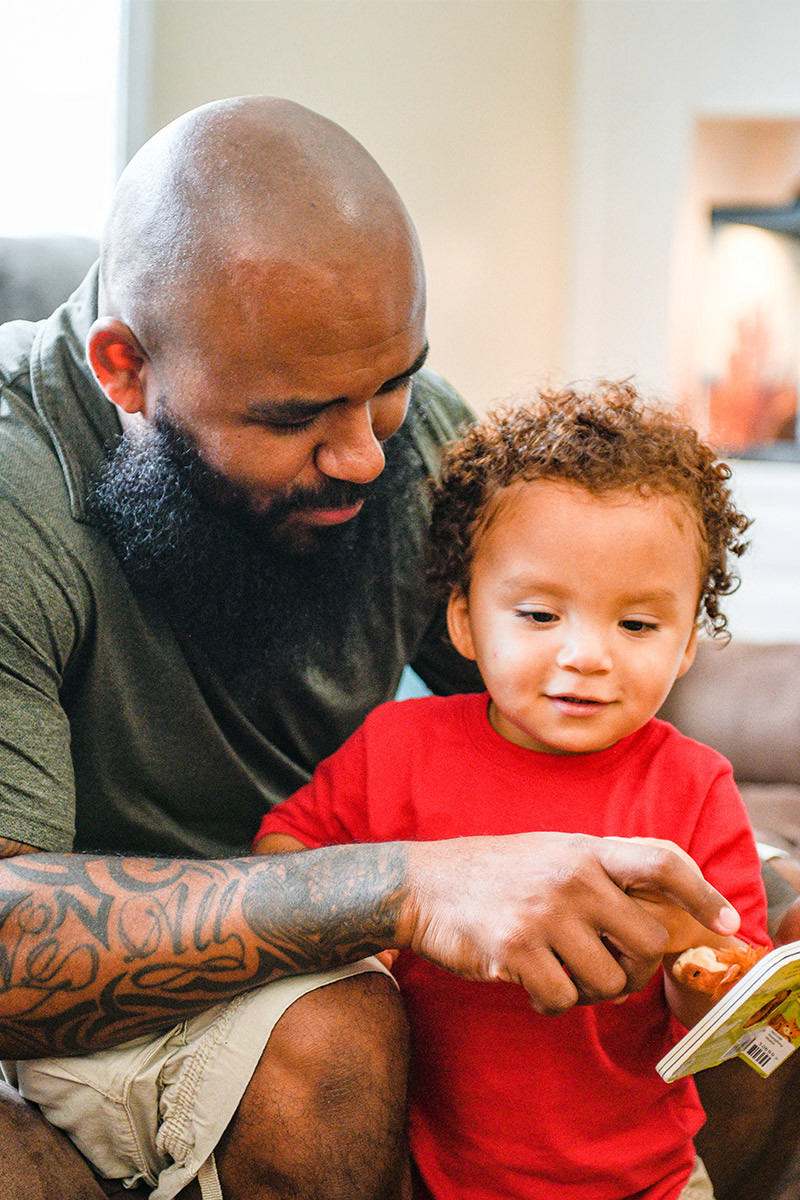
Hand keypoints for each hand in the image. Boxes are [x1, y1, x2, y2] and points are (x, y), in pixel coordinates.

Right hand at [399, 832, 739, 1015]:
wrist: (422, 886)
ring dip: (588, 991)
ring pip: (608, 982)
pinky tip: (530, 983)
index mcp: (585, 851)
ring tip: (559, 973)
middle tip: (608, 969)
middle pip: (647, 942)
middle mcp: (571, 878)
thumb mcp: (553, 852)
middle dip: (635, 968)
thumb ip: (602, 870)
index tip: (724, 923)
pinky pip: (562, 1001)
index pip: (662, 860)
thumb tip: (661, 909)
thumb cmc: (494, 873)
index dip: (702, 892)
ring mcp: (544, 914)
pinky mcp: (515, 951)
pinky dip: (550, 1003)